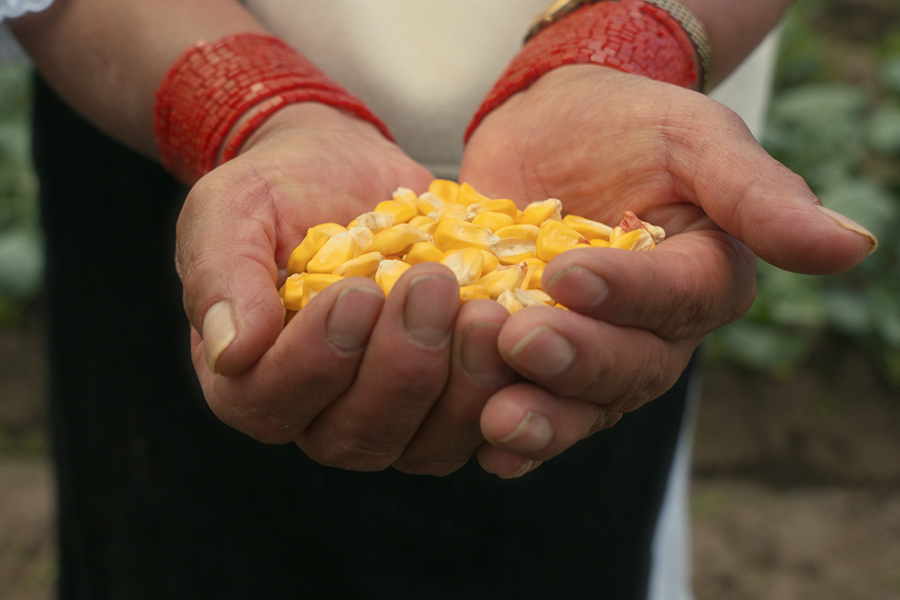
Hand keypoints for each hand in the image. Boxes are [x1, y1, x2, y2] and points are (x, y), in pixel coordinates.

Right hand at [176, 104, 514, 474]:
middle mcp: (319, 413)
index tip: (355, 291)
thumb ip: (223, 273)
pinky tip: (523, 337)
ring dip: (462, 387)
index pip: (269, 403)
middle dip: (402, 367)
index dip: (314, 360)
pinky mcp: (449, 400)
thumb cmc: (281, 189)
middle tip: (434, 286)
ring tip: (486, 313)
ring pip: (426, 446)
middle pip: (357, 435)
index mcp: (251, 377)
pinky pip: (483, 424)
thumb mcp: (233, 207)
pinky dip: (508, 391)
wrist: (348, 171)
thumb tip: (229, 350)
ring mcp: (392, 416)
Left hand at [460, 66, 875, 476]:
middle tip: (520, 339)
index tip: (568, 275)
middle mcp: (654, 331)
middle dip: (578, 360)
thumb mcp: (690, 137)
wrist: (545, 132)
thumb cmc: (626, 126)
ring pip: (585, 404)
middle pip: (632, 367)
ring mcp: (594, 351)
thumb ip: (756, 192)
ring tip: (498, 421)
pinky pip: (535, 406)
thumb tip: (853, 246)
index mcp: (702, 276)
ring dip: (545, 418)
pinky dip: (515, 437)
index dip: (629, 294)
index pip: (681, 298)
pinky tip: (490, 452)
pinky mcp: (536, 362)